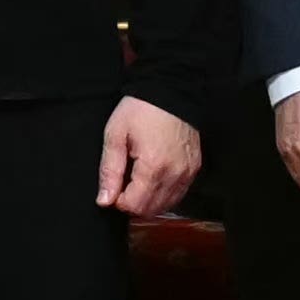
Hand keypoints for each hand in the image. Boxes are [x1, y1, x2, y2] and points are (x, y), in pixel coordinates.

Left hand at [96, 94, 203, 217]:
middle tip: (123, 184)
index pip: (135, 205)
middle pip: (151, 209)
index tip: (114, 186)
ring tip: (137, 180)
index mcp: (153, 166)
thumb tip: (104, 200)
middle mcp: (174, 173)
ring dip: (149, 201)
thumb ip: (110, 170)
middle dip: (133, 203)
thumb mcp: (115, 135)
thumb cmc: (141, 109)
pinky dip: (164, 194)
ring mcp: (187, 172)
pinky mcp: (194, 169)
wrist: (170, 90)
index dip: (119, 201)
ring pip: (166, 205)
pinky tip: (153, 180)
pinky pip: (179, 194)